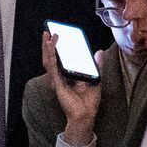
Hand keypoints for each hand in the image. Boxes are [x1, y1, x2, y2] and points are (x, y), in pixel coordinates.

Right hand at [41, 31, 101, 146]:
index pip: (60, 59)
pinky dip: (51, 55)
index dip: (57, 47)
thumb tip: (99, 52)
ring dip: (48, 47)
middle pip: (51, 58)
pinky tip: (51, 46)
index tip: (57, 35)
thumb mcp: (96, 78)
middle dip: (48, 44)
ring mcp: (57, 80)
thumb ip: (96, 65)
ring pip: (49, 60)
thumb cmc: (89, 101)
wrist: (86, 115)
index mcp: (67, 76)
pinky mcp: (58, 83)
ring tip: (48, 35)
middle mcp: (60, 77)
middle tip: (49, 31)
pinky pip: (53, 66)